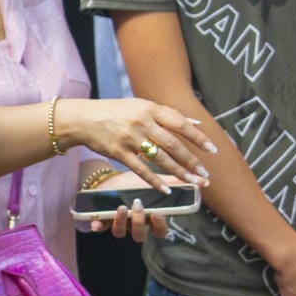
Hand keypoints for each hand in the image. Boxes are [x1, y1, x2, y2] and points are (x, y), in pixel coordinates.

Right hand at [63, 99, 214, 189]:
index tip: (213, 150)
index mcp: (150, 108)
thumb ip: (168, 115)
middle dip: (192, 161)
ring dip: (179, 172)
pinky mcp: (118, 152)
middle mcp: (141, 122)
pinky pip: (140, 169)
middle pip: (173, 144)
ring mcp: (129, 138)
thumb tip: (196, 123)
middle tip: (205, 174)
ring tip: (193, 182)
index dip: (198, 138)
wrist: (82, 118)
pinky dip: (154, 180)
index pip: (180, 124)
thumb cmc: (114, 111)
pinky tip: (166, 189)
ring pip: (160, 158)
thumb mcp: (141, 106)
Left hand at [83, 171, 168, 243]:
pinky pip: (100, 228)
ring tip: (121, 207)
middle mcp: (135, 224)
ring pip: (120, 233)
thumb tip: (201, 180)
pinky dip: (98, 226)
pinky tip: (96, 222)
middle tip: (137, 206)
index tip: (157, 214)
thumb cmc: (137, 183)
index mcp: (150, 219)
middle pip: (139, 236)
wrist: (112, 178)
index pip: (160, 231)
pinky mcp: (103, 219)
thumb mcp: (156, 181)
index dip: (159, 226)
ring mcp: (119, 223)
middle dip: (139, 223)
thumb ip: (176, 183)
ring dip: (121, 223)